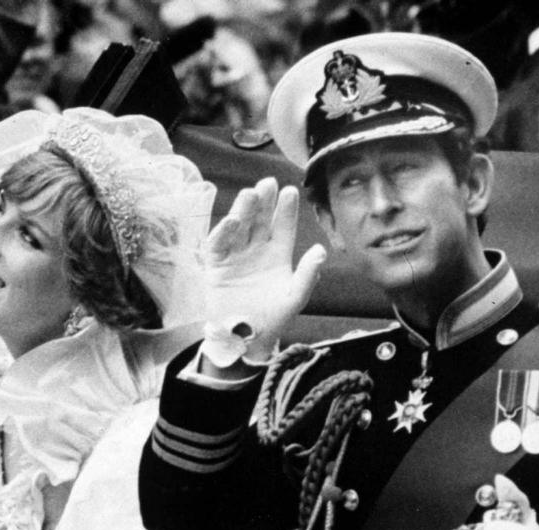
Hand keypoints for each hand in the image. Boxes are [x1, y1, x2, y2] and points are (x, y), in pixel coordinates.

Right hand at [202, 176, 325, 366]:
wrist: (245, 338)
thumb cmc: (273, 318)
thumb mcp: (295, 297)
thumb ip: (308, 274)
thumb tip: (321, 250)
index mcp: (277, 255)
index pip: (282, 227)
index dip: (285, 210)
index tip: (290, 191)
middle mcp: (256, 251)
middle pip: (260, 221)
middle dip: (264, 202)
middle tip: (268, 183)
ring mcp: (236, 256)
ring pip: (239, 227)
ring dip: (243, 211)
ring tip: (250, 194)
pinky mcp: (216, 266)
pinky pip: (218, 245)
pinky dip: (223, 232)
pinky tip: (232, 221)